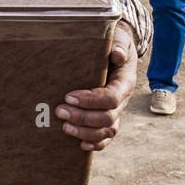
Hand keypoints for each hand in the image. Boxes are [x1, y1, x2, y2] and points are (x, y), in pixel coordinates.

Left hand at [55, 22, 137, 150]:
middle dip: (82, 117)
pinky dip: (95, 144)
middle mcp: (123, 100)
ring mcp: (116, 111)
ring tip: (64, 127)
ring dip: (85, 133)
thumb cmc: (113, 43)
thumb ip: (117, 45)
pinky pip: (106, 137)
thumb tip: (116, 54)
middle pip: (107, 118)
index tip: (69, 96)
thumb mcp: (118, 39)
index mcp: (125, 82)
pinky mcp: (108, 118)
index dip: (91, 101)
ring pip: (107, 131)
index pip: (111, 98)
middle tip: (59, 111)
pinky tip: (80, 146)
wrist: (117, 50)